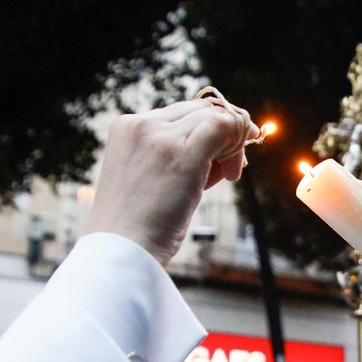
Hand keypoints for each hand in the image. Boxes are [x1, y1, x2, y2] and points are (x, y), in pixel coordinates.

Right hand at [88, 99, 259, 265]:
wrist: (123, 251)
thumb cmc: (137, 225)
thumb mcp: (151, 178)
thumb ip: (177, 156)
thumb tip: (223, 146)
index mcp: (126, 127)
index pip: (182, 113)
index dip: (207, 131)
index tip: (219, 160)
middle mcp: (141, 124)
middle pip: (200, 111)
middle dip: (224, 135)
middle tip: (232, 169)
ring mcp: (161, 136)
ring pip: (215, 117)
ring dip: (233, 142)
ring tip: (230, 174)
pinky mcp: (182, 153)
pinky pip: (224, 126)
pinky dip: (238, 141)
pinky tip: (235, 170)